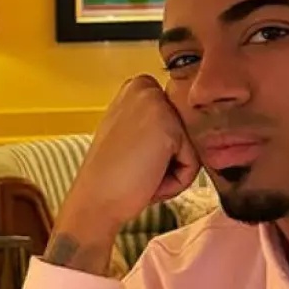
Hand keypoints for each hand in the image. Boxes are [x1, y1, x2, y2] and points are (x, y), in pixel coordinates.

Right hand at [46, 77, 200, 273]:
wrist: (94, 202)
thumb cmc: (111, 177)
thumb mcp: (129, 133)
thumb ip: (154, 122)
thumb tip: (188, 129)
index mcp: (136, 87)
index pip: (176, 120)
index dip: (160, 148)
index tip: (133, 156)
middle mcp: (146, 88)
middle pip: (186, 131)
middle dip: (169, 159)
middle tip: (137, 168)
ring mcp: (158, 105)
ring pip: (191, 146)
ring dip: (172, 171)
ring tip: (142, 174)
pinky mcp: (170, 129)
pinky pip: (193, 164)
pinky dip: (176, 181)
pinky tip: (148, 179)